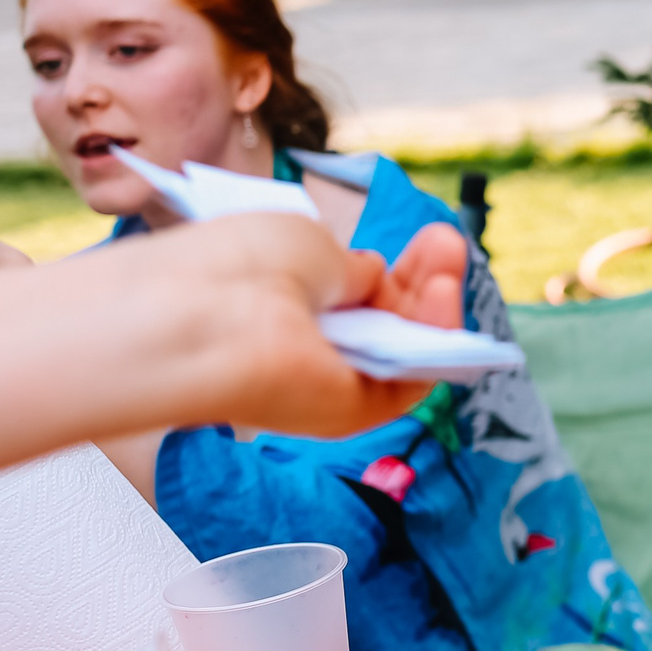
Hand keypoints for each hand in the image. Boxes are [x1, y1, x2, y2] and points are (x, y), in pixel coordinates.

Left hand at [0, 215, 474, 470]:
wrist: (201, 319)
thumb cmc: (239, 267)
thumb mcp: (308, 243)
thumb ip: (350, 268)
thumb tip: (370, 278)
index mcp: (286, 307)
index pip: (354, 296)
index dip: (395, 268)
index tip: (423, 236)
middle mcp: (307, 349)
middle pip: (387, 323)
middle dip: (426, 278)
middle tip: (447, 240)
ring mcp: (329, 384)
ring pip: (406, 350)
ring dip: (438, 300)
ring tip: (450, 254)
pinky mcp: (350, 414)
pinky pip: (411, 380)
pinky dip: (439, 337)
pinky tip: (445, 290)